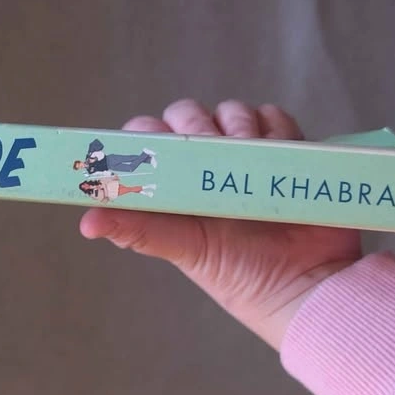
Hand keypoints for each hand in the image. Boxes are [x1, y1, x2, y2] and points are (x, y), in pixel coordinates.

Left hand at [79, 99, 362, 348]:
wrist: (307, 284)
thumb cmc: (240, 274)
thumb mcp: (185, 250)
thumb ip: (139, 230)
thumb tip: (87, 222)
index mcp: (175, 184)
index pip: (147, 136)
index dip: (149, 135)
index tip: (160, 150)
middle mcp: (207, 164)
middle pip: (188, 114)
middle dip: (198, 126)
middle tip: (213, 152)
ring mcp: (246, 154)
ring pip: (232, 110)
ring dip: (240, 126)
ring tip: (249, 161)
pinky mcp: (286, 150)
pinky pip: (275, 118)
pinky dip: (276, 129)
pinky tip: (277, 158)